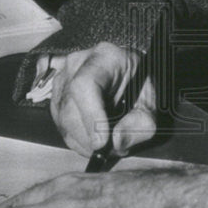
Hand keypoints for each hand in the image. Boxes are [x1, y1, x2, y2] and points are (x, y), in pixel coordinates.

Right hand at [35, 43, 156, 157]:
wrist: (128, 71)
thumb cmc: (140, 83)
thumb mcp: (152, 102)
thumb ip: (141, 123)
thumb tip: (116, 142)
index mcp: (105, 58)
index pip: (85, 85)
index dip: (90, 117)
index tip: (102, 142)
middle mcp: (77, 64)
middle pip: (70, 109)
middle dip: (90, 139)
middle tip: (114, 150)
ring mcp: (62, 78)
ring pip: (62, 121)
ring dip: (84, 142)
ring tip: (107, 144)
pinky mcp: (55, 94)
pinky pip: (60, 124)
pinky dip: (77, 139)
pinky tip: (94, 139)